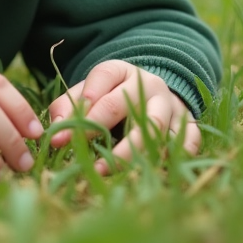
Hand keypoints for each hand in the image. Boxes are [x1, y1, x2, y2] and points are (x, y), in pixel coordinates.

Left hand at [47, 60, 199, 173]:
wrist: (155, 95)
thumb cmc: (113, 97)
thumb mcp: (90, 93)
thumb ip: (69, 106)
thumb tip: (55, 133)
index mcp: (122, 71)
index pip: (102, 76)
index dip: (82, 101)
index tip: (62, 132)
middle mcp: (149, 84)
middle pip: (124, 103)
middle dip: (98, 128)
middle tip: (75, 151)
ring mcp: (171, 103)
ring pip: (155, 124)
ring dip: (130, 150)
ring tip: (107, 170)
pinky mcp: (188, 124)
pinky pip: (187, 139)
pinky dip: (172, 155)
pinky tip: (150, 171)